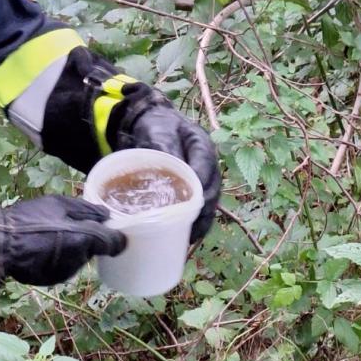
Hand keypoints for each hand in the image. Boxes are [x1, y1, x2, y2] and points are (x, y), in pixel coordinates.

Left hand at [0, 195, 125, 288]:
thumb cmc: (39, 241)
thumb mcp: (78, 239)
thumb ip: (102, 239)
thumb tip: (123, 240)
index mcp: (70, 204)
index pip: (98, 212)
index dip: (109, 224)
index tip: (117, 237)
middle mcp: (53, 207)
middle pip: (79, 222)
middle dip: (88, 236)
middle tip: (94, 255)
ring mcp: (35, 219)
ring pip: (61, 234)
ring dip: (68, 247)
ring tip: (70, 264)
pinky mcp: (19, 234)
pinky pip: (43, 245)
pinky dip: (49, 255)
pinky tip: (46, 268)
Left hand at [109, 84, 220, 241]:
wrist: (149, 123)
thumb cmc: (154, 126)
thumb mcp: (158, 131)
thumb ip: (166, 148)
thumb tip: (173, 168)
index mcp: (202, 145)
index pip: (205, 168)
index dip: (199, 188)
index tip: (189, 205)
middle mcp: (208, 162)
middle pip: (212, 189)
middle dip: (203, 210)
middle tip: (190, 228)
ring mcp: (204, 175)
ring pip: (210, 201)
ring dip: (202, 220)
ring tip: (190, 237)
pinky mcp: (195, 187)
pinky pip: (201, 207)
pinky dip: (197, 222)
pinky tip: (188, 236)